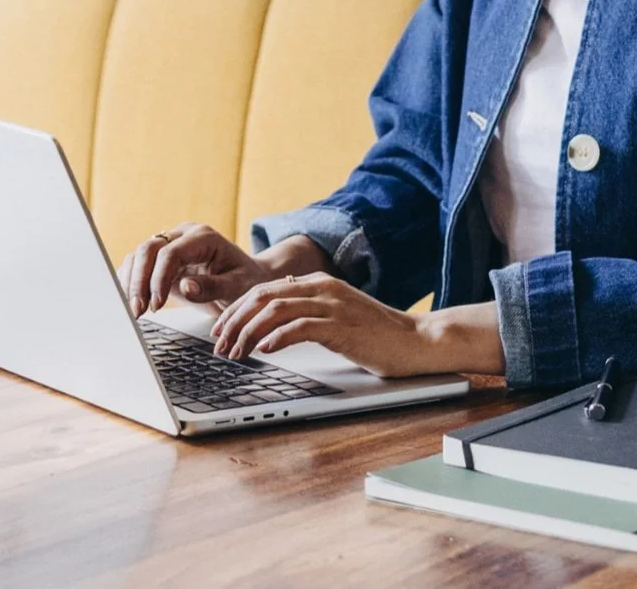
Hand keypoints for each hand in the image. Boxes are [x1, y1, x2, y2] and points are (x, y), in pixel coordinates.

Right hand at [118, 223, 271, 318]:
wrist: (246, 278)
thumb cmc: (245, 280)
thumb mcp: (238, 286)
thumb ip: (213, 286)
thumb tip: (186, 287)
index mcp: (203, 237)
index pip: (171, 253)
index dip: (159, 279)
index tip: (157, 305)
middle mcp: (183, 236)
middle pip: (149, 250)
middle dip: (139, 281)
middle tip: (138, 310)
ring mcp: (170, 245)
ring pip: (138, 256)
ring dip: (131, 283)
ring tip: (134, 311)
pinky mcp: (161, 259)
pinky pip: (137, 265)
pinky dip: (130, 282)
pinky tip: (131, 302)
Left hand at [211, 272, 441, 377]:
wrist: (417, 340)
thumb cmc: (376, 334)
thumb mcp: (336, 315)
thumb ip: (308, 311)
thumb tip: (272, 320)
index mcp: (317, 283)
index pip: (264, 289)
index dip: (236, 308)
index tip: (219, 328)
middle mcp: (322, 288)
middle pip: (263, 296)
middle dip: (234, 320)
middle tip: (218, 343)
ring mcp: (333, 305)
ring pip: (276, 310)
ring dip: (249, 332)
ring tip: (236, 352)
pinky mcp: (342, 327)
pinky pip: (301, 327)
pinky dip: (278, 337)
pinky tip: (265, 350)